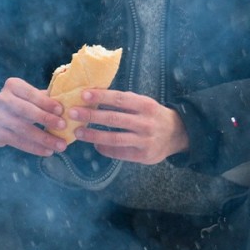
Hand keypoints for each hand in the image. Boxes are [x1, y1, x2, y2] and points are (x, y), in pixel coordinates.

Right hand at [0, 78, 67, 154]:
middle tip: (64, 126)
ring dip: (43, 138)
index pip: (30, 93)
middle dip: (45, 119)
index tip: (61, 110)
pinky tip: (47, 151)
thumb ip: (45, 98)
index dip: (45, 102)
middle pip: (25, 110)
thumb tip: (70, 104)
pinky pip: (18, 142)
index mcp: (13, 86)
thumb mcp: (27, 96)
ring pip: (23, 129)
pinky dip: (34, 148)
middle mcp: (2, 99)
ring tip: (61, 145)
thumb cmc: (19, 103)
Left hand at [67, 90, 189, 162]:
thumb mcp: (143, 103)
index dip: (101, 97)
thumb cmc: (152, 115)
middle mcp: (146, 122)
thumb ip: (123, 101)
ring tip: (78, 132)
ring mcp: (145, 140)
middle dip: (91, 116)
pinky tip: (95, 145)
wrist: (178, 134)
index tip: (83, 95)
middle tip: (72, 113)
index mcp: (145, 105)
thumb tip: (93, 96)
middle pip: (114, 119)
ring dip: (93, 135)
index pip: (120, 99)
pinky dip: (105, 149)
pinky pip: (120, 153)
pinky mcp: (144, 155)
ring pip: (115, 138)